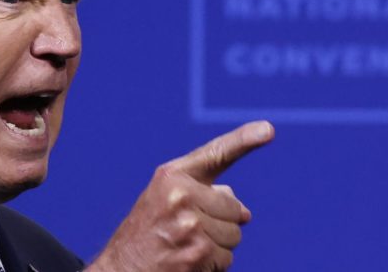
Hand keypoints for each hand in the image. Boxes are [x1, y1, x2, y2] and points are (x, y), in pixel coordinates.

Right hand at [86, 121, 274, 271]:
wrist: (120, 270)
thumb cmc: (145, 235)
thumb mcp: (164, 202)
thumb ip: (201, 193)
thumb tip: (243, 210)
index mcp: (171, 177)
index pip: (216, 154)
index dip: (244, 140)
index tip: (267, 129)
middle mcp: (180, 195)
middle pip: (234, 208)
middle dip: (220, 223)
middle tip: (186, 233)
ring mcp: (190, 224)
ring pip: (234, 235)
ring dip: (216, 246)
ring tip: (184, 248)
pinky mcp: (198, 251)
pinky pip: (227, 258)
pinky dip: (212, 266)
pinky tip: (187, 263)